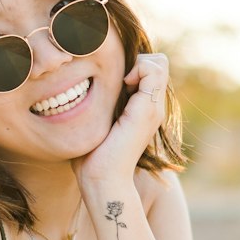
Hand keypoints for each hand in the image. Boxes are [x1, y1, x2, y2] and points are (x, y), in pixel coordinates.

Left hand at [72, 52, 168, 193]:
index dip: (133, 64)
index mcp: (142, 108)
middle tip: (115, 78)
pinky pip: (153, 70)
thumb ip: (100, 104)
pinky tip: (122, 83)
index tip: (112, 78)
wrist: (101, 178)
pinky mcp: (148, 109)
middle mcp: (153, 107)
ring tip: (120, 81)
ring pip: (158, 62)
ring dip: (137, 63)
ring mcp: (154, 108)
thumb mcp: (97, 121)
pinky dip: (139, 68)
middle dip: (135, 60)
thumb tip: (82, 85)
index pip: (150, 68)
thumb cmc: (92, 155)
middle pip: (157, 62)